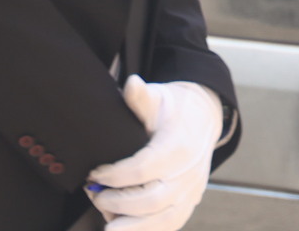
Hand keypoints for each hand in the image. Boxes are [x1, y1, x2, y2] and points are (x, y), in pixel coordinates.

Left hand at [86, 76, 222, 230]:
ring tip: (104, 221)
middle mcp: (189, 172)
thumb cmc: (175, 109)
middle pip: (151, 199)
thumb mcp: (159, 97)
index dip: (114, 176)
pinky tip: (123, 227)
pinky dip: (147, 230)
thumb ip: (141, 97)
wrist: (204, 119)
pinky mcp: (190, 202)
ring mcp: (192, 190)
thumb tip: (131, 83)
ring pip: (162, 218)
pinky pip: (170, 224)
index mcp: (179, 146)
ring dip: (130, 226)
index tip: (94, 173)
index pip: (143, 169)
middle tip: (94, 193)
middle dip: (116, 202)